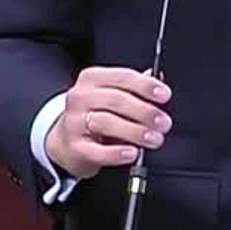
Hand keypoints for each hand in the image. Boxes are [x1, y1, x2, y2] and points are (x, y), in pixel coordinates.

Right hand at [44, 67, 171, 179]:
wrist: (65, 141)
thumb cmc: (95, 114)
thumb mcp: (112, 96)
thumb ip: (135, 87)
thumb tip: (158, 78)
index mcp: (92, 78)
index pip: (123, 77)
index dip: (146, 86)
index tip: (164, 96)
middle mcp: (80, 97)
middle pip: (117, 100)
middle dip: (145, 111)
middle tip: (164, 123)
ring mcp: (74, 122)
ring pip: (107, 123)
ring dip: (135, 131)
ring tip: (154, 139)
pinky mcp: (74, 147)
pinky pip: (98, 150)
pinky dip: (117, 153)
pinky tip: (132, 153)